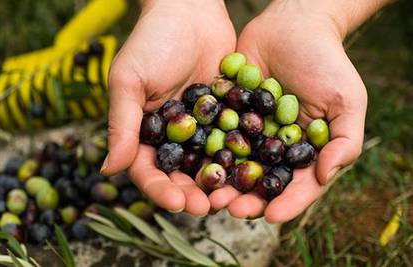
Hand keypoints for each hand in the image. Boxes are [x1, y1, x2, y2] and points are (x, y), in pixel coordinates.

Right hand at [101, 0, 235, 215]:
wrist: (190, 10)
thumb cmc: (152, 40)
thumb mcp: (129, 80)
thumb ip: (122, 124)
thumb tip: (108, 169)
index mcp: (145, 132)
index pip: (148, 170)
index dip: (160, 189)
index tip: (176, 202)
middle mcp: (174, 136)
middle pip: (181, 174)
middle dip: (192, 193)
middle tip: (207, 208)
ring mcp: (202, 128)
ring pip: (209, 164)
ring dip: (218, 183)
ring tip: (231, 198)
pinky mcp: (227, 116)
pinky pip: (234, 141)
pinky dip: (241, 158)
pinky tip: (253, 171)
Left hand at [209, 0, 366, 222]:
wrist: (293, 25)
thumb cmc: (326, 62)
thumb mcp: (346, 99)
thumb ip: (345, 140)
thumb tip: (326, 175)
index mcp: (302, 150)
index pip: (296, 184)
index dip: (286, 203)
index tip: (272, 216)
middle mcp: (273, 146)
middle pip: (260, 181)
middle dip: (246, 198)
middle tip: (231, 209)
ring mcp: (248, 131)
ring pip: (233, 164)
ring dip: (221, 181)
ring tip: (209, 194)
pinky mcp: (227, 113)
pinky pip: (215, 135)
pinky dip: (204, 150)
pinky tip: (193, 161)